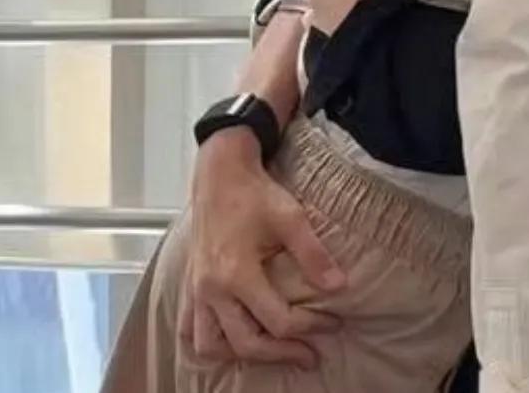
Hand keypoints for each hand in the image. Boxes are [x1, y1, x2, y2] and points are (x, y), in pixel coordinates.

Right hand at [178, 128, 344, 367]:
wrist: (220, 174)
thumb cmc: (255, 193)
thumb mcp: (291, 218)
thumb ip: (313, 254)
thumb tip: (339, 286)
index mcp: (236, 274)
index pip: (277, 320)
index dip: (311, 327)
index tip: (335, 323)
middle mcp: (211, 290)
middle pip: (246, 343)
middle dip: (282, 354)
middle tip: (311, 356)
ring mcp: (196, 291)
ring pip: (210, 346)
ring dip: (242, 355)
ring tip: (272, 352)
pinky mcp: (189, 285)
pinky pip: (189, 330)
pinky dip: (209, 343)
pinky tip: (229, 341)